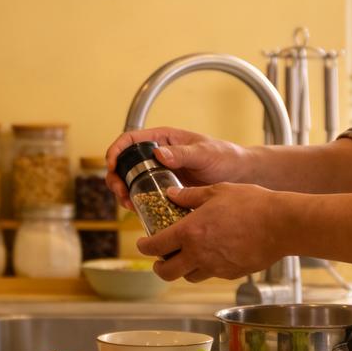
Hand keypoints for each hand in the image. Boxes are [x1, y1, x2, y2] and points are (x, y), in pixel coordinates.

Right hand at [105, 126, 249, 207]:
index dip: (116, 150)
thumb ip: (183, 153)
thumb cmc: (225, 157)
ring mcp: (158, 174)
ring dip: (123, 192)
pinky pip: (143, 196)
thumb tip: (159, 154)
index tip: (111, 165)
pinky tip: (138, 210)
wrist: (239, 176)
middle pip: (124, 163)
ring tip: (129, 204)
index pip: (131, 140)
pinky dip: (135, 202)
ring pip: (129, 181)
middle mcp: (156, 156)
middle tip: (121, 192)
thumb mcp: (205, 153)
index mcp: (163, 139)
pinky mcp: (163, 190)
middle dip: (115, 177)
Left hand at [136, 183, 282, 282]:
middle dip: (158, 267)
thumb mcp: (216, 191)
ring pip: (188, 277)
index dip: (144, 246)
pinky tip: (213, 254)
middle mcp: (198, 254)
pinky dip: (206, 268)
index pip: (156, 246)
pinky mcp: (231, 274)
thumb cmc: (251, 204)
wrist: (281, 225)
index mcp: (190, 232)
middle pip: (166, 272)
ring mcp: (215, 267)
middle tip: (159, 259)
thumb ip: (189, 196)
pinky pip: (211, 275)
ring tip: (186, 257)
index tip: (142, 243)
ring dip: (182, 269)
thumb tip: (171, 194)